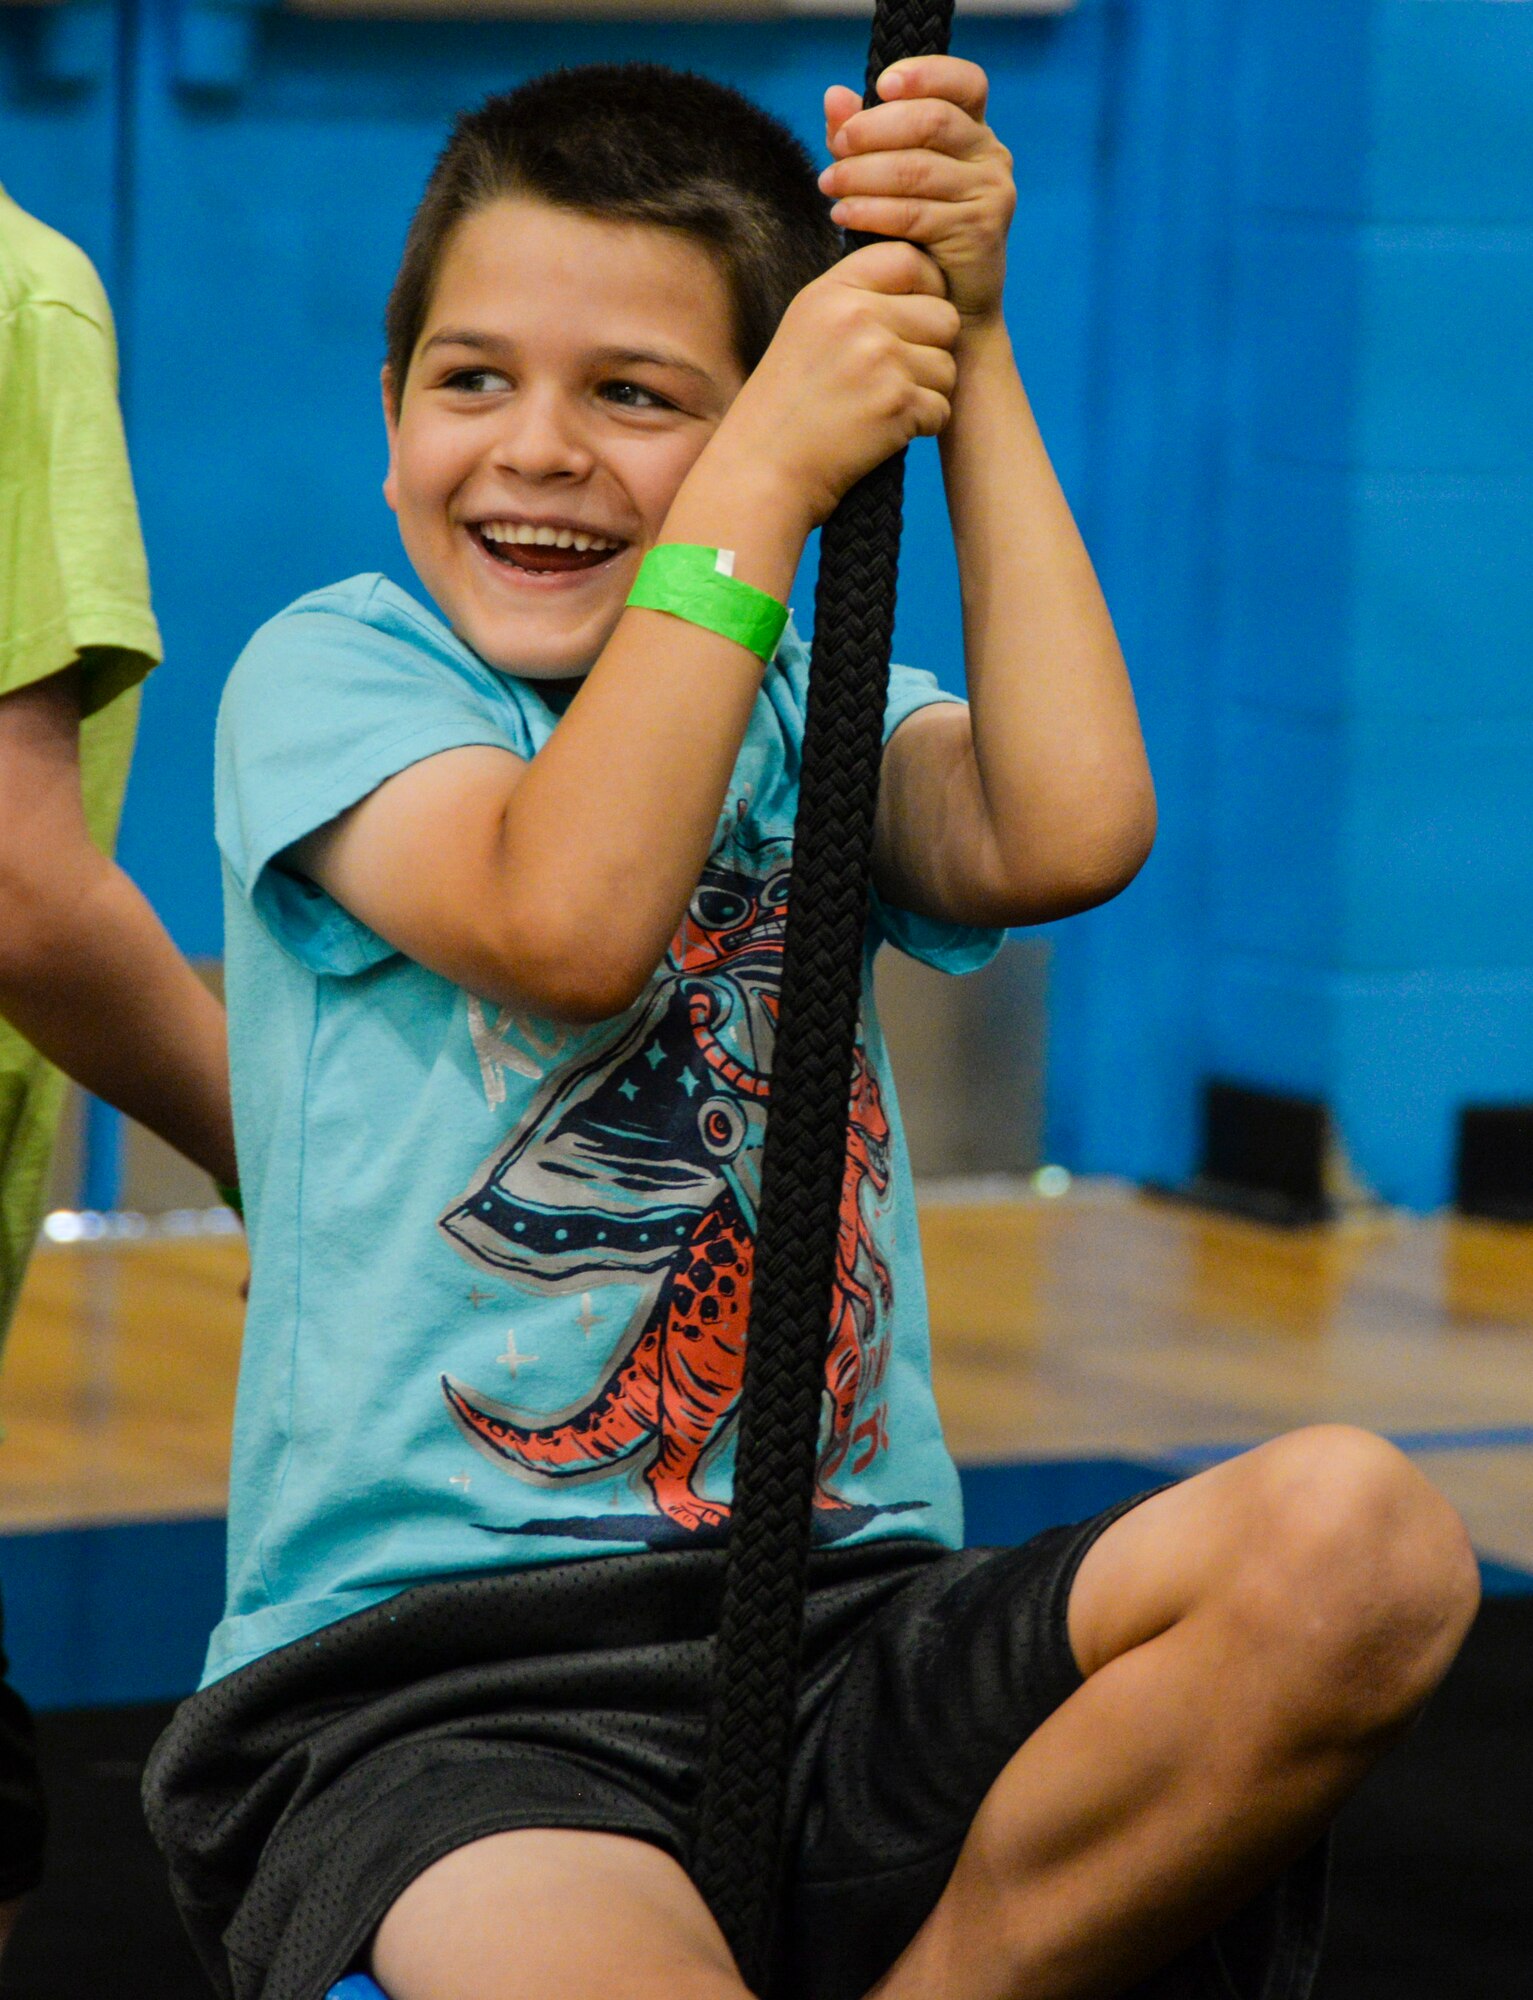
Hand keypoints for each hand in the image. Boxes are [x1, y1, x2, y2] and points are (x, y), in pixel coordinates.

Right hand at [714, 240, 959, 527]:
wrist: (764, 470)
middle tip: (898, 375)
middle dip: (932, 347)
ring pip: (947, 365)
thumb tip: (921, 279)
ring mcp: (880, 360)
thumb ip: (855, 296)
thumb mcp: (806, 328)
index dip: (925, 287)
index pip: (908, 259)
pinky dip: (921, 426)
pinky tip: (884, 432)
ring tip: (883, 407)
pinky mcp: (898, 405)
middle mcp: (858, 317)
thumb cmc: (786, 406)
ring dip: (927, 391)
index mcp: (833, 291)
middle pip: (944, 315)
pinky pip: (942, 407)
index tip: (913, 318)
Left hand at [819, 57, 1014, 330]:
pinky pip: (916, 213)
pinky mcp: (979, 230)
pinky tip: (843, 214)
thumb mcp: (886, 178)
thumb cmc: (915, 237)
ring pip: (919, 169)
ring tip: (829, 186)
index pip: (964, 82)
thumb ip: (862, 135)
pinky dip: (873, 211)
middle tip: (837, 147)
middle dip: (875, 130)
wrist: (950, 306)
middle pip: (933, 121)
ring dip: (865, 174)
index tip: (881, 86)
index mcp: (974, 130)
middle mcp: (991, 154)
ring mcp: (990, 191)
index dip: (925, 74)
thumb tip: (833, 95)